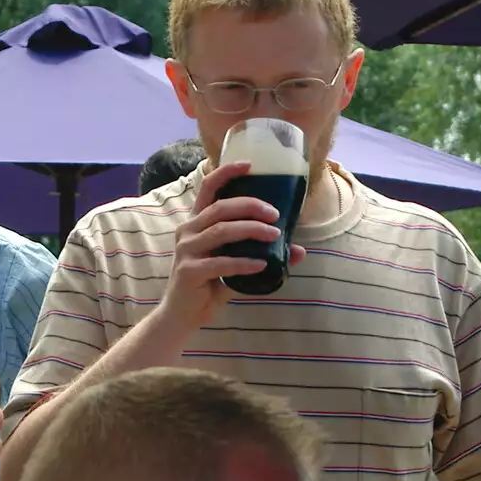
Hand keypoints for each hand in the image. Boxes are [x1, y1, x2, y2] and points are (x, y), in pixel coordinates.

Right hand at [157, 161, 307, 329]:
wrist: (181, 316)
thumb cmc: (207, 285)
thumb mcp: (235, 265)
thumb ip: (261, 255)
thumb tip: (299, 251)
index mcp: (196, 223)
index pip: (208, 188)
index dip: (226, 173)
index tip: (250, 164)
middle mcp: (187, 231)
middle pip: (220, 208)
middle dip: (251, 206)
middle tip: (275, 214)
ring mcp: (186, 251)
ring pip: (221, 231)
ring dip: (251, 230)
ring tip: (274, 234)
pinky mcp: (189, 272)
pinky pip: (221, 263)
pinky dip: (244, 263)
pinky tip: (261, 264)